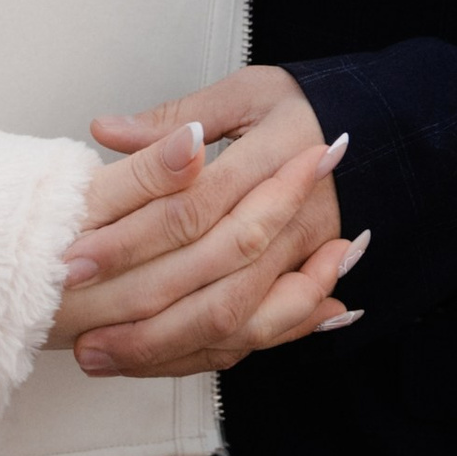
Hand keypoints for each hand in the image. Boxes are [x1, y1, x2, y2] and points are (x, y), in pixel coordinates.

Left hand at [51, 69, 367, 378]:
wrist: (379, 139)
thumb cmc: (302, 113)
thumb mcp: (245, 94)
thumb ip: (175, 117)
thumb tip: (107, 129)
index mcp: (276, 159)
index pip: (194, 209)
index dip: (132, 239)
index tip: (77, 259)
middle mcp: (296, 219)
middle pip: (217, 282)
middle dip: (144, 315)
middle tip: (77, 331)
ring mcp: (305, 260)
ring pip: (236, 321)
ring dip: (167, 348)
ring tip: (101, 357)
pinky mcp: (303, 287)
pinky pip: (255, 336)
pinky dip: (202, 354)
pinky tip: (150, 361)